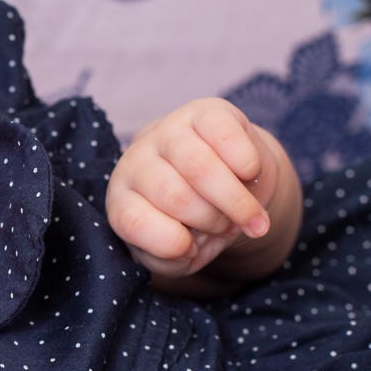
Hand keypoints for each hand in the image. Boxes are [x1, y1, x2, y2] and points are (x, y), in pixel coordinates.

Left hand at [106, 98, 284, 279]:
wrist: (225, 182)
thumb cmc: (194, 223)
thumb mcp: (177, 253)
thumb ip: (170, 259)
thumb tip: (183, 244)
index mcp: (121, 198)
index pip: (131, 221)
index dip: (172, 243)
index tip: (191, 246)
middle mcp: (136, 161)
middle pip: (175, 196)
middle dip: (213, 221)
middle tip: (226, 226)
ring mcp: (168, 131)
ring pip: (200, 167)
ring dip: (235, 200)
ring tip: (245, 212)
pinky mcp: (205, 111)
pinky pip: (226, 137)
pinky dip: (248, 166)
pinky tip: (249, 175)